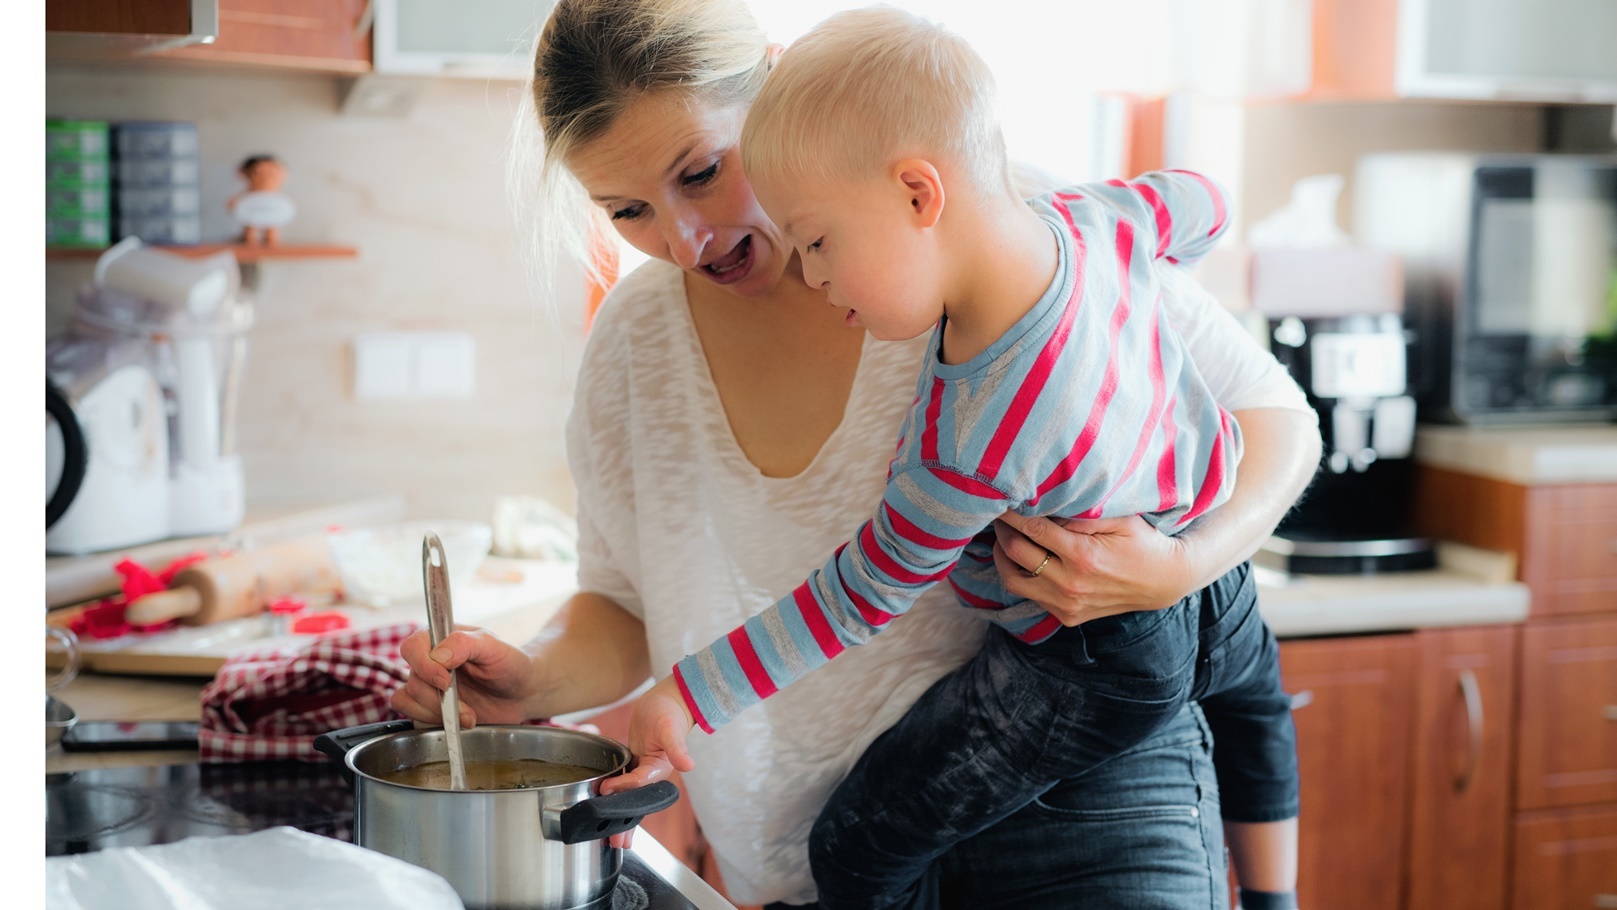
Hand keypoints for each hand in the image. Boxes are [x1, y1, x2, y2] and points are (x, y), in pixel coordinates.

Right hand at [390, 625, 538, 727]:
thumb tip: (437, 656)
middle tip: (468, 707)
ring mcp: (427, 685)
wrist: (521, 692)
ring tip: (468, 716)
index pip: (412, 648)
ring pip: (408, 701)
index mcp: (439, 639)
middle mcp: (428, 661)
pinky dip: (435, 722)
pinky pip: (413, 716)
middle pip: (412, 681)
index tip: (446, 682)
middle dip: (440, 699)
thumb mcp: (494, 646)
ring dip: (438, 713)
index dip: (424, 667)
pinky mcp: (429, 707)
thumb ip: (464, 643)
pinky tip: (459, 722)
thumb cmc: (509, 663)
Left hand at [601, 675, 695, 795]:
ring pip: (625, 783)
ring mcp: (643, 767)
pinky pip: (622, 772)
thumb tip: (689, 766)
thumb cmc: (670, 713)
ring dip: (612, 786)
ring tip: (593, 786)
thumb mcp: (670, 731)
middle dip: (615, 791)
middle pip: (630, 788)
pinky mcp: (635, 761)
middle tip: (594, 789)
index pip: (639, 783)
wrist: (666, 702)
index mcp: (661, 769)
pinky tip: (600, 776)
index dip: (622, 786)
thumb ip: (677, 750)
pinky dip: (613, 776)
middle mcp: (652, 772)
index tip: (605, 786)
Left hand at [991, 512, 1194, 624]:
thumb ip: (1080, 513)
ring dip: (1003, 556)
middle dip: (1002, 530)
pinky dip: (1021, 575)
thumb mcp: (1119, 518)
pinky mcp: (1067, 617)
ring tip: (1006, 537)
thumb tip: (1043, 505)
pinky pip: (1030, 596)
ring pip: (1013, 580)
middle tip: (999, 514)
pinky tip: (1025, 558)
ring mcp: (1066, 604)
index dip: (1011, 513)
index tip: (1001, 498)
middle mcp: (1070, 584)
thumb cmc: (1142, 542)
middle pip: (1015, 553)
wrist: (1163, 581)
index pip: (1031, 529)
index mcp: (1083, 556)